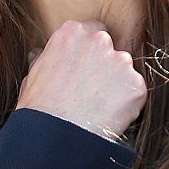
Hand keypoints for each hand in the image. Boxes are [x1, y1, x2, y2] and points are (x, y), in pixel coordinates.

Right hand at [16, 20, 146, 139]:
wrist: (55, 137)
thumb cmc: (38, 108)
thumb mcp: (32, 76)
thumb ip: (43, 59)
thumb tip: (40, 54)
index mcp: (72, 32)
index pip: (91, 32)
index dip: (88, 52)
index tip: (85, 68)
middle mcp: (100, 40)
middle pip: (110, 48)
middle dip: (104, 65)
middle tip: (92, 90)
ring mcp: (121, 62)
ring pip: (124, 69)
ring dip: (117, 83)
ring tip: (99, 107)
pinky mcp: (136, 85)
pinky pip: (134, 92)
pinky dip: (127, 103)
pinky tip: (109, 116)